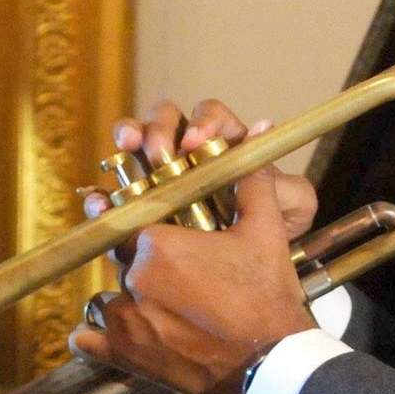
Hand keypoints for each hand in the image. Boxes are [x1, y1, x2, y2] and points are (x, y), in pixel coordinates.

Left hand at [70, 165, 315, 393]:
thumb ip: (250, 184)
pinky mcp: (125, 355)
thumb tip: (249, 143)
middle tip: (179, 280)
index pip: (135, 222)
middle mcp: (134, 278)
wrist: (270, 363)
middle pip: (123, 260)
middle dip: (146, 266)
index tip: (170, 240)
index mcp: (158, 242)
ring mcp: (125, 320)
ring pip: (109, 298)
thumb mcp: (266, 232)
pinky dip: (93, 338)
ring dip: (127, 301)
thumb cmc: (267, 298)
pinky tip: (108, 335)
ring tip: (161, 310)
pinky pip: (88, 340)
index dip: (152, 230)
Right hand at [81, 100, 318, 241]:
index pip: (210, 117)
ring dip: (128, 139)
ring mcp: (161, 176)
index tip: (197, 142)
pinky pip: (116, 193)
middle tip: (156, 149)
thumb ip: (283, 175)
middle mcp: (189, 152)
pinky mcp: (139, 207)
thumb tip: (262, 130)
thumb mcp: (292, 207)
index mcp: (225, 144)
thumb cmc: (275, 232)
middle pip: (166, 120)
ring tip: (126, 149)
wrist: (256, 276)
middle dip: (158, 128)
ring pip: (136, 143)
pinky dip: (106, 195)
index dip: (202, 123)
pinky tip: (102, 201)